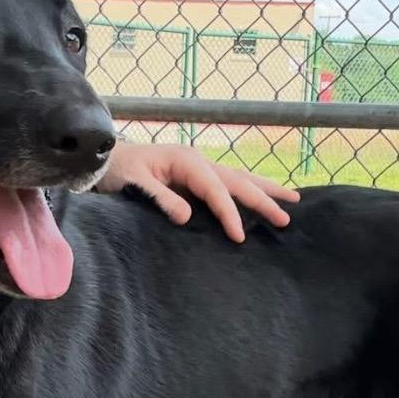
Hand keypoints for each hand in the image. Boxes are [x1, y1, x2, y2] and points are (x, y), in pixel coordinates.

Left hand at [95, 141, 300, 242]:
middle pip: (237, 181)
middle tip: (286, 217)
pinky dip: (249, 191)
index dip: (229, 213)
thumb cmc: (117, 172)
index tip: (240, 237)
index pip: (215, 190)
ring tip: (293, 200)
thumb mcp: (133, 185)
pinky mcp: (196, 178)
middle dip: (263, 199)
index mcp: (185, 161)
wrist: (105, 160)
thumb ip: (159, 199)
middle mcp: (198, 161)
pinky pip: (229, 185)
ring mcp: (199, 169)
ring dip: (265, 191)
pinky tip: (264, 198)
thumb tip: (186, 216)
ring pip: (239, 179)